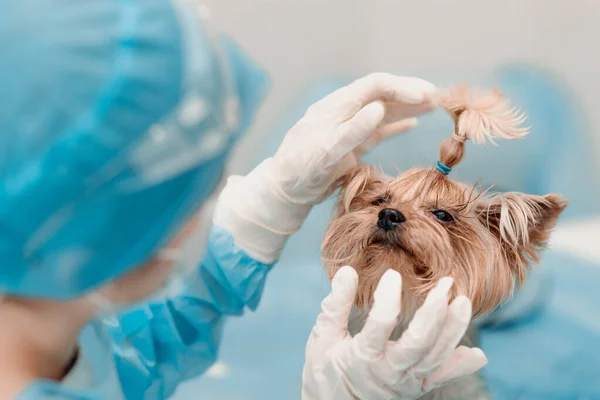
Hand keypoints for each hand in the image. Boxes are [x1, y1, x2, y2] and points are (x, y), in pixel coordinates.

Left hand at [213, 73, 435, 262]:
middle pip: (382, 94)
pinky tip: (413, 123)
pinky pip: (377, 131)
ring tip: (433, 106)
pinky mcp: (351, 145)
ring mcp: (349, 128)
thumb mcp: (325, 151)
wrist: (285, 191)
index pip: (375, 86)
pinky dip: (395, 126)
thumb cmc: (300, 171)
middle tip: (438, 98)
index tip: (426, 95)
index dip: (401, 87)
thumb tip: (379, 107)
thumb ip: (352, 130)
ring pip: (383, 111)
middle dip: (409, 93)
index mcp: (337, 106)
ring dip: (407, 107)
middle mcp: (345, 112)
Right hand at [302, 266, 487, 399]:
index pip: (379, 325)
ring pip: (436, 356)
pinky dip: (460, 367)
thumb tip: (347, 271)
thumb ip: (336, 305)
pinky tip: (478, 355)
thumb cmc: (325, 369)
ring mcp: (406, 382)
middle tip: (446, 284)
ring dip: (453, 330)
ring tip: (462, 302)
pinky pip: (442, 378)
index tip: (393, 275)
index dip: (388, 299)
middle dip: (434, 312)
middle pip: (418, 343)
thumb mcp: (323, 337)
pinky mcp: (416, 388)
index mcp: (362, 357)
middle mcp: (389, 372)